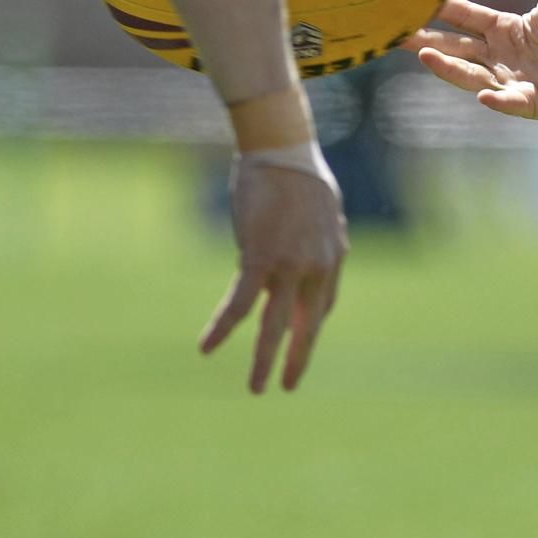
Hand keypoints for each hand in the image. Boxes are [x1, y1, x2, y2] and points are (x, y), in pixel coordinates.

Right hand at [198, 149, 348, 393]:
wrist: (283, 148)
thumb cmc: (299, 173)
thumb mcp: (320, 211)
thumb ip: (318, 237)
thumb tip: (311, 246)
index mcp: (332, 256)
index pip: (322, 306)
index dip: (309, 327)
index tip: (297, 342)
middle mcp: (317, 266)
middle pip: (306, 324)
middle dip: (296, 358)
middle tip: (287, 386)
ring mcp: (290, 264)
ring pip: (274, 325)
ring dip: (263, 360)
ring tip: (256, 388)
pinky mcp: (259, 257)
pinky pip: (238, 304)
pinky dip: (222, 328)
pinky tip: (205, 347)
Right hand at [405, 0, 537, 120]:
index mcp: (507, 30)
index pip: (466, 19)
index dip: (441, 11)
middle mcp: (503, 56)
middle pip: (457, 49)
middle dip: (428, 42)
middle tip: (397, 34)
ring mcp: (513, 81)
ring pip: (472, 75)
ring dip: (449, 69)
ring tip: (426, 55)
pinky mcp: (530, 102)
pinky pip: (509, 102)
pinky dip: (497, 100)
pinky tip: (484, 95)